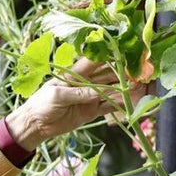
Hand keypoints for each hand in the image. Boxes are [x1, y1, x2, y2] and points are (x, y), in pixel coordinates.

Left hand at [6, 58, 149, 150]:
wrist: (35, 125)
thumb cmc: (41, 104)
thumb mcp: (57, 96)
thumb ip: (77, 93)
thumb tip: (97, 93)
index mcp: (75, 74)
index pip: (95, 61)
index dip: (110, 55)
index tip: (125, 50)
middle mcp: (86, 83)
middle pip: (108, 75)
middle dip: (123, 72)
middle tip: (139, 70)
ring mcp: (90, 97)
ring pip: (111, 90)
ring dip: (124, 88)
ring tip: (139, 85)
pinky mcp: (91, 111)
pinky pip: (108, 107)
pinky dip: (119, 105)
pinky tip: (131, 102)